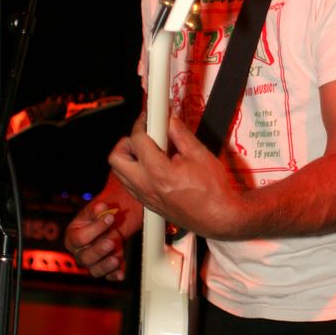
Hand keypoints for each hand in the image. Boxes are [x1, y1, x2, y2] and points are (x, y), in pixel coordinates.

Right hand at [64, 201, 125, 280]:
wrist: (107, 225)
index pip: (80, 237)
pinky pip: (108, 276)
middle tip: (111, 242)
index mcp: (72, 237)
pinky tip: (121, 274)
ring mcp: (92, 263)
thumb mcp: (95, 211)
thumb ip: (97, 210)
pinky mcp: (104, 269)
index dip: (95, 228)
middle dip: (98, 251)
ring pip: (95, 270)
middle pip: (85, 258)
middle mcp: (79, 253)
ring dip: (105, 266)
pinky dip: (114, 275)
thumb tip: (101, 207)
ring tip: (116, 260)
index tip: (110, 217)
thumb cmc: (97, 218)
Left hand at [109, 112, 242, 239]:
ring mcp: (145, 198)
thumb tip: (169, 119)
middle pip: (116, 158)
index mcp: (158, 172)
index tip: (150, 117)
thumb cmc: (213, 190)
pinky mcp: (149, 205)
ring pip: (120, 173)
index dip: (143, 122)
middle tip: (144, 135)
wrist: (219, 218)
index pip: (137, 140)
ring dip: (129, 157)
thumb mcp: (199, 154)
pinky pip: (130, 185)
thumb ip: (180, 133)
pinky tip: (154, 166)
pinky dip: (135, 171)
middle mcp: (146, 186)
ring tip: (150, 150)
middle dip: (127, 141)